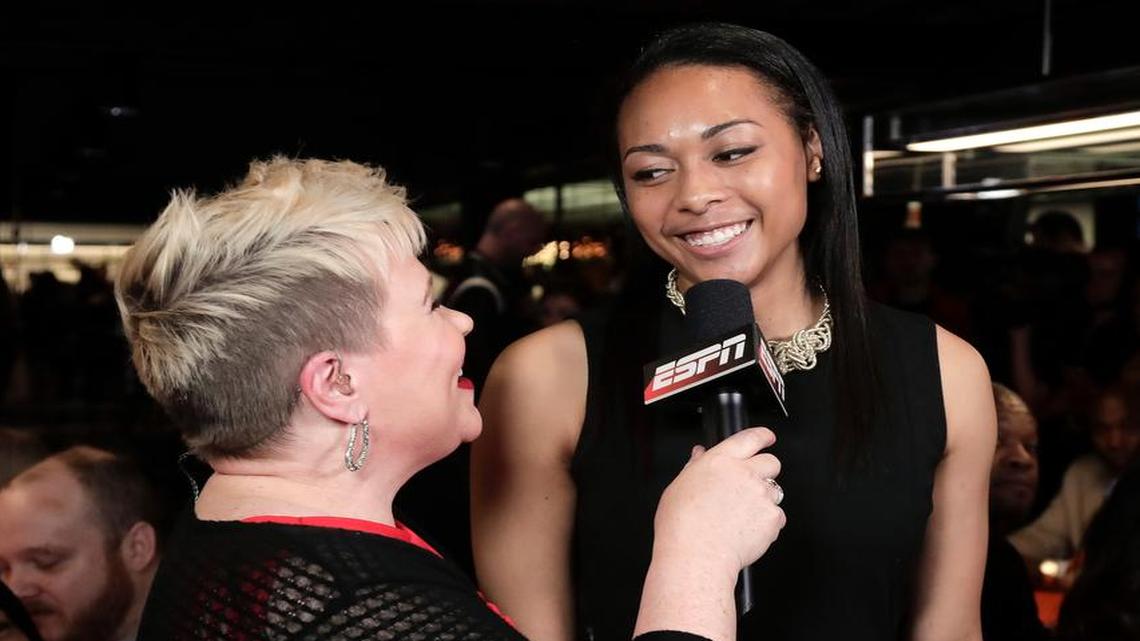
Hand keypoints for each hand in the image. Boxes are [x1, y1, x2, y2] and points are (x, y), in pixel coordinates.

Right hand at [652, 427, 785, 580]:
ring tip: (742, 516)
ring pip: (775, 490)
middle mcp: (744, 474)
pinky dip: (767, 524)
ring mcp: (761, 495)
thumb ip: (695, 467)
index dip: (762, 436)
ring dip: (764, 499)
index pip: (750, 437)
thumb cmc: (681, 526)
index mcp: (720, 461)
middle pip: (771, 462)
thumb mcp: (679, 487)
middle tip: (752, 485)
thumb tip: (700, 456)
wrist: (697, 555)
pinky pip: (777, 516)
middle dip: (766, 471)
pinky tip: (747, 530)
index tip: (767, 437)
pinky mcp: (772, 517)